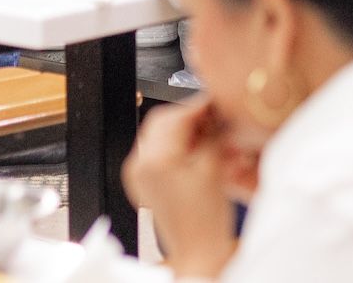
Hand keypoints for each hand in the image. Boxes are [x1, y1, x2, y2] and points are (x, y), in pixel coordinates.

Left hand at [122, 100, 240, 277]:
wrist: (198, 252)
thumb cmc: (206, 221)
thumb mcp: (213, 168)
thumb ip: (212, 133)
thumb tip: (215, 112)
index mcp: (154, 160)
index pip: (175, 116)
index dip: (198, 105)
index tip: (215, 100)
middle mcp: (139, 164)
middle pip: (162, 121)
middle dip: (189, 116)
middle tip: (213, 114)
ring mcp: (138, 174)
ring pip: (159, 134)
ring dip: (183, 129)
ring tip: (208, 132)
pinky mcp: (143, 182)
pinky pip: (156, 150)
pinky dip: (175, 144)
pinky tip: (195, 147)